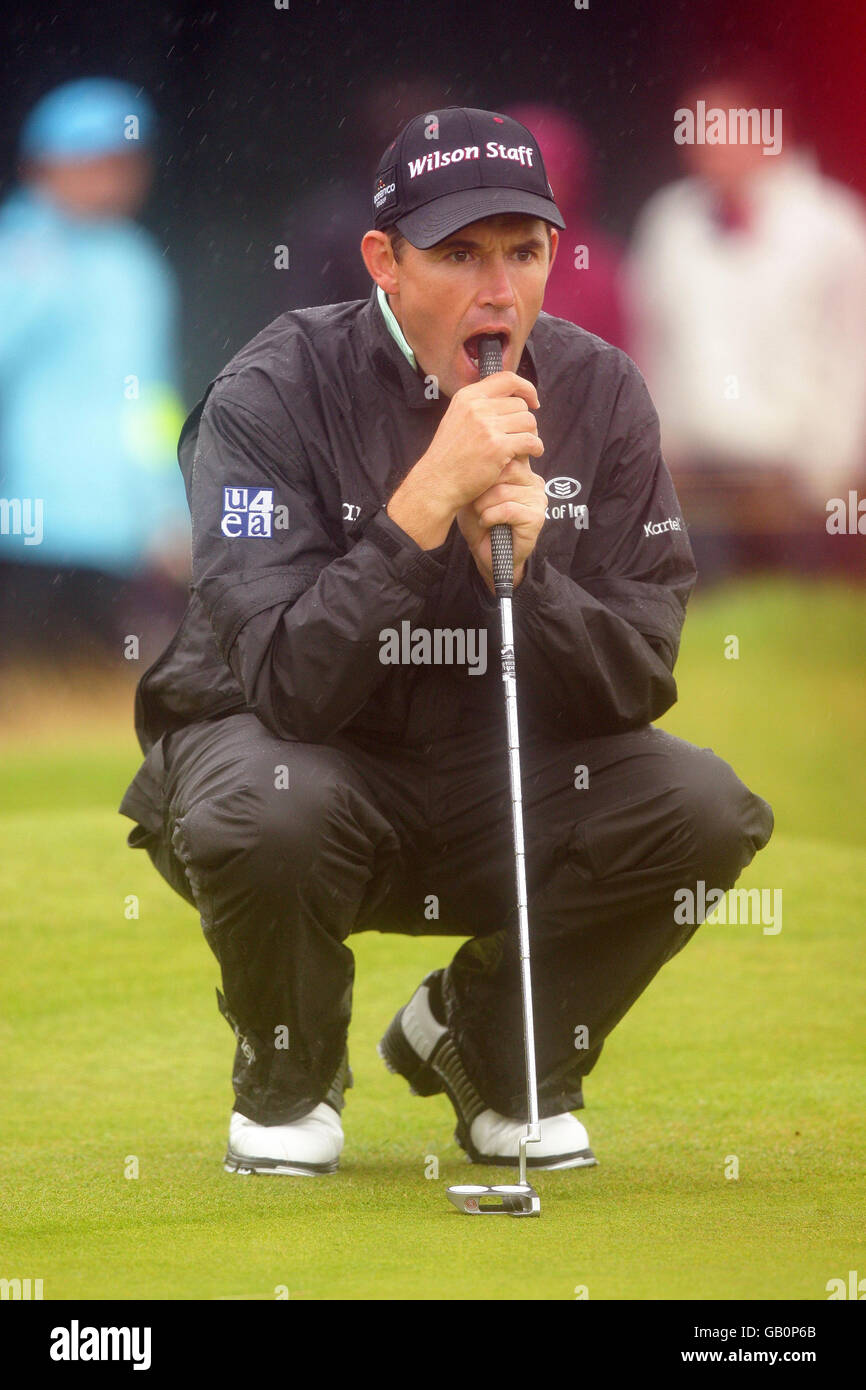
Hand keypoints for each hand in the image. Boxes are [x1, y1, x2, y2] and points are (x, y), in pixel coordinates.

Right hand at [386, 372, 542, 549]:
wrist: (437, 483)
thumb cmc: (448, 457)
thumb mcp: (456, 419)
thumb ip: (478, 407)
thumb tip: (507, 398)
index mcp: (467, 397)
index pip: (506, 378)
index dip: (525, 387)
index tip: (532, 401)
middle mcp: (477, 407)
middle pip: (520, 404)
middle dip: (525, 421)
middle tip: (522, 436)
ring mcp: (487, 427)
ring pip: (528, 421)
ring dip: (531, 434)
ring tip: (525, 446)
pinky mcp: (498, 447)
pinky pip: (531, 440)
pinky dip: (536, 447)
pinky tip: (532, 454)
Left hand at [457, 457, 546, 591]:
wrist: (485, 553)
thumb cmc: (478, 520)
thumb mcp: (474, 490)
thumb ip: (482, 470)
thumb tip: (483, 452)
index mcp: (521, 470)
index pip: (507, 452)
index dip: (487, 466)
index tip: (474, 480)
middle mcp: (533, 481)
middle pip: (505, 468)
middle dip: (483, 487)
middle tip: (476, 503)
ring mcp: (538, 499)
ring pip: (503, 491)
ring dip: (483, 505)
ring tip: (481, 515)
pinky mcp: (537, 517)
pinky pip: (508, 509)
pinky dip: (490, 517)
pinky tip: (487, 523)